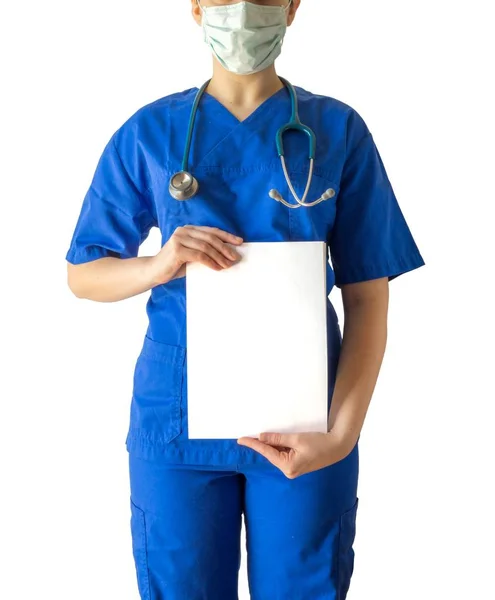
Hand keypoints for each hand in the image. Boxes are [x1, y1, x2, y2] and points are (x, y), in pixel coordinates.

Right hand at [150, 225, 242, 283]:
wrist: (154, 271)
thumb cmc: (174, 265)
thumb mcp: (192, 255)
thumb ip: (204, 252)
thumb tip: (227, 255)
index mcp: (189, 229)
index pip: (212, 231)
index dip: (227, 236)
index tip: (240, 242)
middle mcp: (184, 231)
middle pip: (210, 238)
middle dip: (225, 247)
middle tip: (235, 257)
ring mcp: (179, 239)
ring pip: (206, 247)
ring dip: (219, 257)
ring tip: (228, 265)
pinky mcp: (177, 250)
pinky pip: (199, 255)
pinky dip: (210, 262)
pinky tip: (217, 268)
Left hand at [237, 430, 356, 478]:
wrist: (336, 447)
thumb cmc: (319, 443)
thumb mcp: (296, 439)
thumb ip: (277, 438)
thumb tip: (261, 437)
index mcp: (288, 466)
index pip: (266, 452)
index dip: (253, 444)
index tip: (240, 439)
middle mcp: (288, 471)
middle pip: (270, 454)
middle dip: (260, 444)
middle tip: (246, 436)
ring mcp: (292, 469)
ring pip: (276, 454)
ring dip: (270, 444)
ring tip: (259, 435)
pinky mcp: (296, 465)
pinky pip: (283, 454)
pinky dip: (278, 446)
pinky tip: (273, 439)